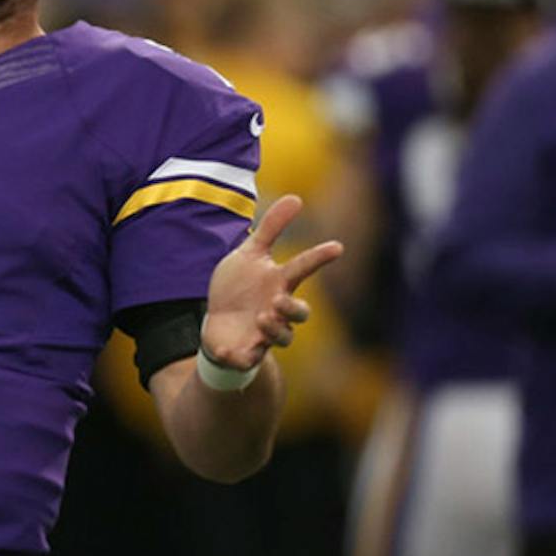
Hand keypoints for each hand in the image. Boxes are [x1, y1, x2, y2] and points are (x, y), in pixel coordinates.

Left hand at [202, 194, 343, 373]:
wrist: (219, 323)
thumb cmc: (240, 287)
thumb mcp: (250, 253)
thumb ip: (271, 228)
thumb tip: (297, 197)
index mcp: (279, 283)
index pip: (303, 268)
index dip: (318, 258)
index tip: (336, 246)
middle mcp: (277, 310)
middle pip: (300, 313)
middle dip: (294, 308)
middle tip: (279, 300)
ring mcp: (264, 333)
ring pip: (282, 338)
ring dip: (274, 329)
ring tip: (262, 317)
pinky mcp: (245, 351)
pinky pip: (247, 359)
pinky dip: (240, 356)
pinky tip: (230, 349)